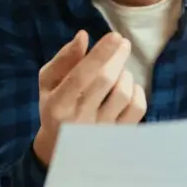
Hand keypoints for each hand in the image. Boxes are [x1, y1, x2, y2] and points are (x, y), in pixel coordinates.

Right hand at [32, 31, 146, 165]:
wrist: (62, 149)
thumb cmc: (56, 107)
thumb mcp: (49, 83)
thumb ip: (64, 59)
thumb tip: (83, 36)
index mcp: (57, 105)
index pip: (80, 75)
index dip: (100, 54)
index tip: (115, 36)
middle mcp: (78, 119)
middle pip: (105, 80)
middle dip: (117, 57)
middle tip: (123, 43)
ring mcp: (100, 131)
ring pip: (122, 93)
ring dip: (124, 74)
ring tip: (119, 70)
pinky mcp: (118, 137)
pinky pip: (137, 108)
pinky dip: (136, 91)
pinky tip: (128, 87)